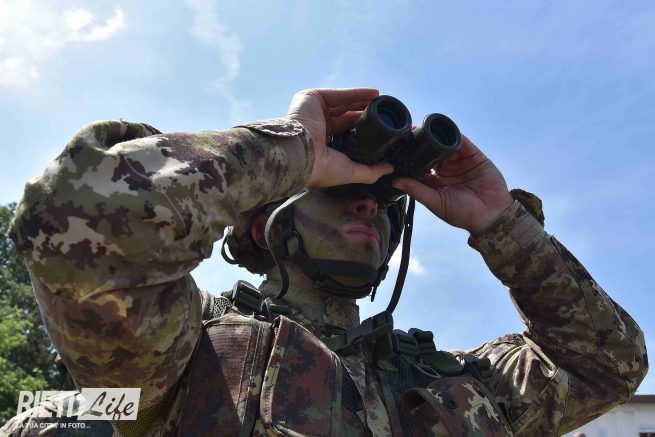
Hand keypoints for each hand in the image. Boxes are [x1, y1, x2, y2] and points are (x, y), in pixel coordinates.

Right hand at [287, 88, 392, 186]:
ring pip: (344, 104)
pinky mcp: (313, 98)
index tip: (381, 129)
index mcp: (322, 145)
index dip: (363, 130)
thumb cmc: (321, 168)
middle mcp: (318, 126)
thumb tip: (390, 169)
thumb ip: (370, 171)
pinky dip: (358, 93)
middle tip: (384, 114)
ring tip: (382, 102)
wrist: (301, 155)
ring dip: (363, 102)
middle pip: (346, 116)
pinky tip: (375, 94)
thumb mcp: (350, 172)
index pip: (346, 133)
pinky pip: (340, 94)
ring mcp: (315, 111)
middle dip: (365, 114)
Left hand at [392, 135, 513, 234]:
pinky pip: (462, 142)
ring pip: (444, 145)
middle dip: (420, 143)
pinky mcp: (473, 155)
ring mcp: (459, 161)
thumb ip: (417, 190)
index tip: (396, 148)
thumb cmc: (462, 214)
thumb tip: (395, 181)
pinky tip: (444, 132)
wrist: (492, 214)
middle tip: (407, 133)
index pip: (418, 165)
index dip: (409, 157)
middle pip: (430, 152)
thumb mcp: (436, 202)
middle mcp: (445, 169)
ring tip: (423, 130)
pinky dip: (453, 136)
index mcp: (434, 181)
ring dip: (435, 137)